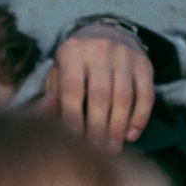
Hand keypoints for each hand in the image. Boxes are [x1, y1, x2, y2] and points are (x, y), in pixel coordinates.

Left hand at [44, 24, 154, 153]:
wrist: (106, 33)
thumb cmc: (75, 65)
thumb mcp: (59, 74)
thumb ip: (52, 96)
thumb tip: (39, 120)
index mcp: (73, 51)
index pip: (73, 88)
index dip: (73, 116)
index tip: (73, 141)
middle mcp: (101, 48)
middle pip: (100, 95)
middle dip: (98, 128)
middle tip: (95, 152)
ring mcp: (125, 54)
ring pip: (124, 97)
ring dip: (118, 127)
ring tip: (112, 149)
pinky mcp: (144, 62)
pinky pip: (146, 94)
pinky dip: (140, 117)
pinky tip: (131, 136)